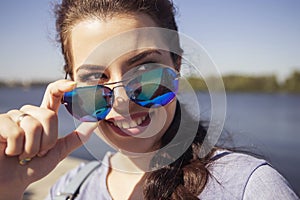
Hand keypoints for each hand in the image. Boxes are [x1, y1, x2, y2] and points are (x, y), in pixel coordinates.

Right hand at [0, 80, 95, 199]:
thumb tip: (95, 122)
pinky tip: (9, 152)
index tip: (74, 84)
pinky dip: (16, 149)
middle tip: (37, 152)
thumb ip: (76, 137)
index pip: (53, 95)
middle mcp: (28, 114)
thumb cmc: (32, 167)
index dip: (62, 87)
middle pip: (49, 116)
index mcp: (43, 117)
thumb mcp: (58, 151)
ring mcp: (12, 117)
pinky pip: (16, 133)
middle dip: (47, 141)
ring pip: (33, 125)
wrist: (11, 183)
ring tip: (22, 154)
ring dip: (32, 148)